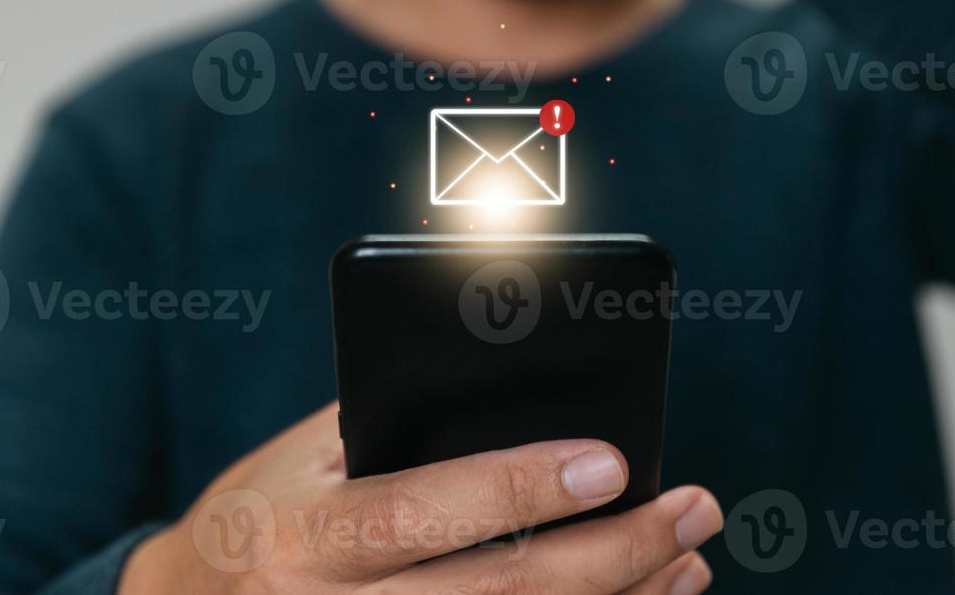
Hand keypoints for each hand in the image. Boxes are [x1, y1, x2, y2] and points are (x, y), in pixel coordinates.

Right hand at [120, 403, 719, 593]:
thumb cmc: (260, 515)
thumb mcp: (301, 457)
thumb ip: (394, 431)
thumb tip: (518, 394)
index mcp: (304, 538)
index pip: (423, 512)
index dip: (519, 488)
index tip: (611, 462)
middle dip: (614, 555)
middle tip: (694, 510)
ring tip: (689, 561)